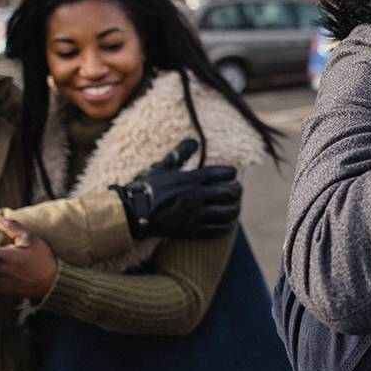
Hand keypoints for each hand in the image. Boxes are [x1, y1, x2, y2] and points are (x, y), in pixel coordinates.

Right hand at [112, 140, 240, 238]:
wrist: (132, 214)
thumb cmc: (145, 189)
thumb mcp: (162, 168)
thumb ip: (180, 155)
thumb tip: (194, 140)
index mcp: (190, 180)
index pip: (220, 174)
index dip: (231, 173)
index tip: (233, 173)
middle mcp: (196, 197)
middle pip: (228, 193)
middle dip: (237, 191)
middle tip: (238, 189)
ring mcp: (195, 215)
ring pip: (227, 213)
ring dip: (235, 208)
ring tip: (236, 206)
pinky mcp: (192, 231)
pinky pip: (217, 230)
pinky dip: (226, 226)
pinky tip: (228, 223)